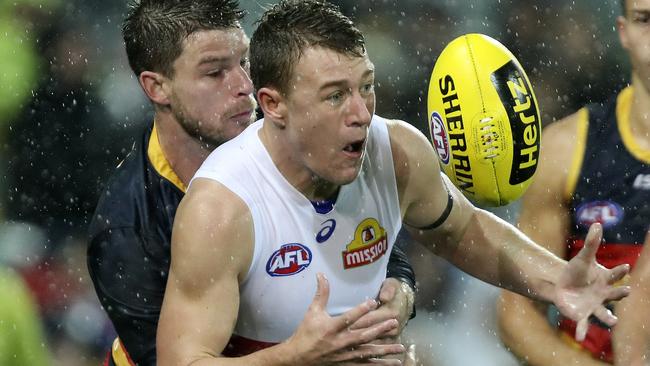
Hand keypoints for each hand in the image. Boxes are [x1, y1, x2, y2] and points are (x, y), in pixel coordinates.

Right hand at [285, 273, 405, 364]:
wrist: (299, 357)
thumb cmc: (305, 332)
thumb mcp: (312, 311)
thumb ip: (321, 293)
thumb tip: (321, 274)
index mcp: (331, 328)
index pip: (348, 318)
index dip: (361, 310)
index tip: (374, 302)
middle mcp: (339, 342)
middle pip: (362, 336)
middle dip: (379, 329)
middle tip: (394, 322)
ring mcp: (344, 355)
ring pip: (367, 352)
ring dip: (385, 350)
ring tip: (400, 347)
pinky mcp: (346, 363)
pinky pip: (365, 365)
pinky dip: (379, 364)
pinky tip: (392, 363)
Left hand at [554, 223, 630, 340]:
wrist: (563, 286)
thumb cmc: (576, 272)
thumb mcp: (582, 258)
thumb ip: (591, 243)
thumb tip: (598, 223)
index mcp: (606, 281)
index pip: (615, 275)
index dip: (620, 270)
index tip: (625, 266)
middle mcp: (603, 295)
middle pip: (614, 295)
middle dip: (620, 293)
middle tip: (626, 291)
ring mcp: (594, 306)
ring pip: (604, 313)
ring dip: (608, 317)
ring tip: (614, 321)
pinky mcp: (581, 315)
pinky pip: (582, 325)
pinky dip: (581, 331)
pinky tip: (579, 338)